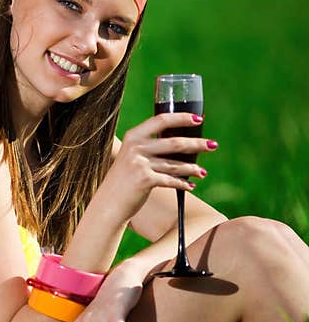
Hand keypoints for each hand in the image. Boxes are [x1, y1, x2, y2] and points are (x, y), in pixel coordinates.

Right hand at [98, 113, 213, 223]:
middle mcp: (135, 147)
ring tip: (202, 171)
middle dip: (197, 144)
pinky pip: (171, 180)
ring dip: (193, 168)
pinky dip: (183, 184)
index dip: (181, 118)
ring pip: (175, 164)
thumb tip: (181, 143)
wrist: (108, 203)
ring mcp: (139, 163)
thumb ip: (149, 147)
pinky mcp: (145, 180)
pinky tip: (190, 186)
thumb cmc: (123, 180)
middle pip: (174, 142)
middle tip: (213, 145)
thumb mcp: (131, 157)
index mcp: (133, 136)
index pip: (161, 120)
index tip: (198, 119)